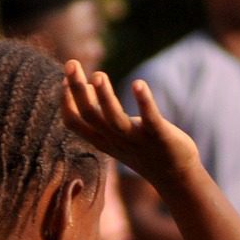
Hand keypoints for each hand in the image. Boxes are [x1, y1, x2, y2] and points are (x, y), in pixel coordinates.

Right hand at [61, 63, 199, 184]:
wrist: (175, 177)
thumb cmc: (142, 149)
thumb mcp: (116, 133)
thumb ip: (101, 112)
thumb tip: (87, 85)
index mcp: (102, 140)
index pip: (74, 123)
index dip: (66, 101)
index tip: (65, 78)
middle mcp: (115, 141)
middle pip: (89, 116)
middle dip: (77, 90)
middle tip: (71, 63)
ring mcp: (137, 140)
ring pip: (114, 119)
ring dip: (105, 96)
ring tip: (98, 75)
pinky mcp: (160, 136)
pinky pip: (150, 119)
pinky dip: (144, 102)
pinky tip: (138, 84)